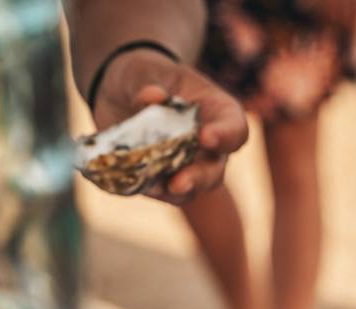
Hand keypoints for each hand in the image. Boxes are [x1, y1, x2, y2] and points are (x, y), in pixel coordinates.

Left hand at [91, 48, 247, 202]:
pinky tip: (134, 183)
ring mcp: (187, 166)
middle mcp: (210, 147)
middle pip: (215, 170)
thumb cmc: (147, 75)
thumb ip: (150, 81)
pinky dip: (147, 189)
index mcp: (219, 114)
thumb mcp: (147, 70)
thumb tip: (153, 97)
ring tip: (153, 189)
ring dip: (172, 191)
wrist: (120, 92)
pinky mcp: (161, 177)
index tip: (205, 137)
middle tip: (179, 181)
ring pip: (191, 188)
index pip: (235, 131)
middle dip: (199, 178)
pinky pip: (160, 192)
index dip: (225, 137)